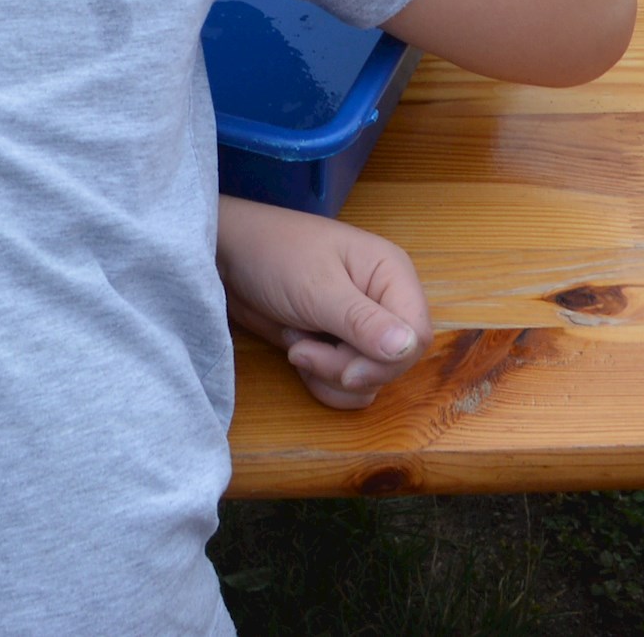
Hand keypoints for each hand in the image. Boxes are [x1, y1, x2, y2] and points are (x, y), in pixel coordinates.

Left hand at [220, 199, 432, 410]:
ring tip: (295, 346)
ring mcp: (360, 328)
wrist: (226, 259)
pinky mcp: (336, 347)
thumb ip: (363, 321)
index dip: (387, 363)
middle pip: (393, 364)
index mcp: (392, 275)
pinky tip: (296, 353)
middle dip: (347, 370)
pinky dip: (322, 382)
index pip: (418, 336)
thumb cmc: (274, 256)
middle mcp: (383, 303)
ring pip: (371, 381)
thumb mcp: (318, 289)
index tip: (346, 371)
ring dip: (330, 377)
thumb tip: (410, 347)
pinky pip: (347, 386)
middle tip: (302, 350)